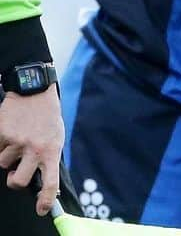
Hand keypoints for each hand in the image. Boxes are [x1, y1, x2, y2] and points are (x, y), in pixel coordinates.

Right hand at [0, 88, 63, 214]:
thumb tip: (43, 181)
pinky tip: (11, 130)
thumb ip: (47, 157)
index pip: (50, 182)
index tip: (41, 210)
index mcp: (51, 150)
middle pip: (17, 182)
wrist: (35, 90)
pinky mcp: (3, 135)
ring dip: (8, 156)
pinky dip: (1, 144)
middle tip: (14, 172)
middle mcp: (35, 148)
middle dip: (13, 181)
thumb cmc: (47, 116)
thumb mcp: (55, 135)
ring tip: (18, 138)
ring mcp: (18, 142)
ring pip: (3, 164)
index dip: (45, 200)